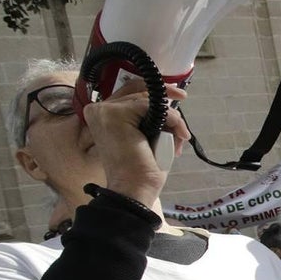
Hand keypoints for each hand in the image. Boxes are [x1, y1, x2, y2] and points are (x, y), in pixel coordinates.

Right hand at [84, 82, 191, 208]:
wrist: (134, 189)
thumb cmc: (140, 169)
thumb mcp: (146, 135)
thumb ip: (148, 116)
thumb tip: (168, 101)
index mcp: (102, 115)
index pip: (130, 91)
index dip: (154, 90)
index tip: (176, 95)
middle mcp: (99, 109)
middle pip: (139, 91)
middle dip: (167, 105)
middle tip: (182, 120)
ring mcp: (105, 111)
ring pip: (148, 99)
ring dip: (172, 118)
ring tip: (178, 138)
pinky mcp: (115, 114)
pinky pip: (152, 105)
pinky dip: (170, 118)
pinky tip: (177, 134)